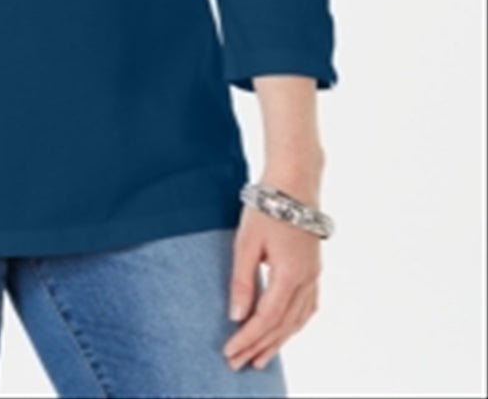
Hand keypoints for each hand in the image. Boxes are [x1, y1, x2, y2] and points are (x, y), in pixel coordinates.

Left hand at [221, 195, 321, 371]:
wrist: (295, 180)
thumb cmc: (267, 206)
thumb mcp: (247, 241)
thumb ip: (243, 280)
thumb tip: (236, 316)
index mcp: (290, 275)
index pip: (266, 319)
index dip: (248, 340)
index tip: (230, 353)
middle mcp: (307, 280)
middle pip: (284, 326)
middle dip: (261, 347)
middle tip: (240, 365)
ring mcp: (314, 274)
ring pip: (298, 320)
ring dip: (279, 341)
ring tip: (261, 357)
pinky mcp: (314, 267)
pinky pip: (307, 307)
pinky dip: (294, 324)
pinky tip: (285, 329)